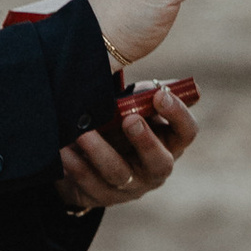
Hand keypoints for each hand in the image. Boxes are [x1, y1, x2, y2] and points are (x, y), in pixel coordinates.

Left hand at [58, 89, 199, 216]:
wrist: (89, 156)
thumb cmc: (116, 120)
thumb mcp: (131, 104)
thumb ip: (142, 91)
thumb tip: (146, 54)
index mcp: (170, 141)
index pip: (187, 131)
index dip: (177, 114)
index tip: (160, 94)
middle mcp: (156, 166)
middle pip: (160, 160)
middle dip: (145, 140)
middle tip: (130, 119)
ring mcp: (132, 186)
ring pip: (120, 174)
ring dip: (101, 152)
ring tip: (83, 134)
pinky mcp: (104, 196)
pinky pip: (91, 184)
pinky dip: (76, 166)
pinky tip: (63, 150)